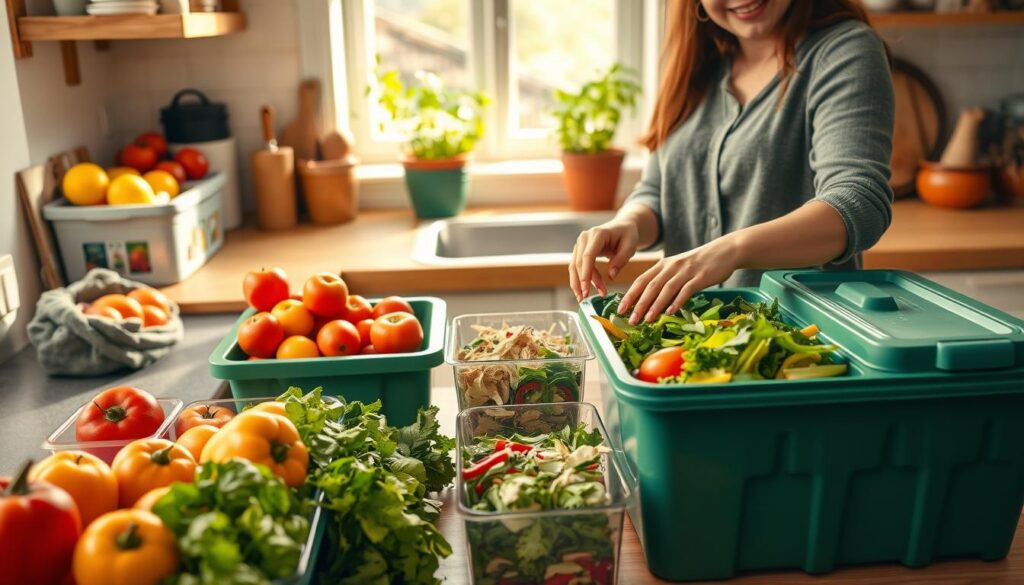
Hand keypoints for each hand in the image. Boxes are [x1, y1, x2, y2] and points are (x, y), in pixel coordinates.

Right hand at [569, 220, 639, 300]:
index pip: (588, 255)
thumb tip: (611, 276)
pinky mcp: (579, 250)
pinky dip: (581, 279)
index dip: (585, 273)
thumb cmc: (627, 235)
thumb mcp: (630, 246)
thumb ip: (621, 260)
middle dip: (582, 282)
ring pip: (574, 266)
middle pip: (578, 262)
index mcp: (598, 234)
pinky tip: (586, 289)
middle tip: (587, 298)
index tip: (585, 289)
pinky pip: (577, 267)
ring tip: (585, 297)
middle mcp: (585, 237)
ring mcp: (580, 243)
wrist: (622, 227)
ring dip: (579, 283)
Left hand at [618, 236, 741, 323]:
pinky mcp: (700, 276)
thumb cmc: (700, 263)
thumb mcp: (678, 268)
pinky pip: (686, 290)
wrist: (725, 250)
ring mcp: (686, 271)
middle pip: (651, 286)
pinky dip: (677, 301)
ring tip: (647, 319)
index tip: (620, 309)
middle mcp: (671, 267)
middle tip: (630, 320)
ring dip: (655, 305)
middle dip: (639, 304)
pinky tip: (670, 312)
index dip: (630, 295)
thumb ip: (666, 281)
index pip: (641, 280)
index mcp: (663, 265)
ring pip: (666, 289)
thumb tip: (651, 302)